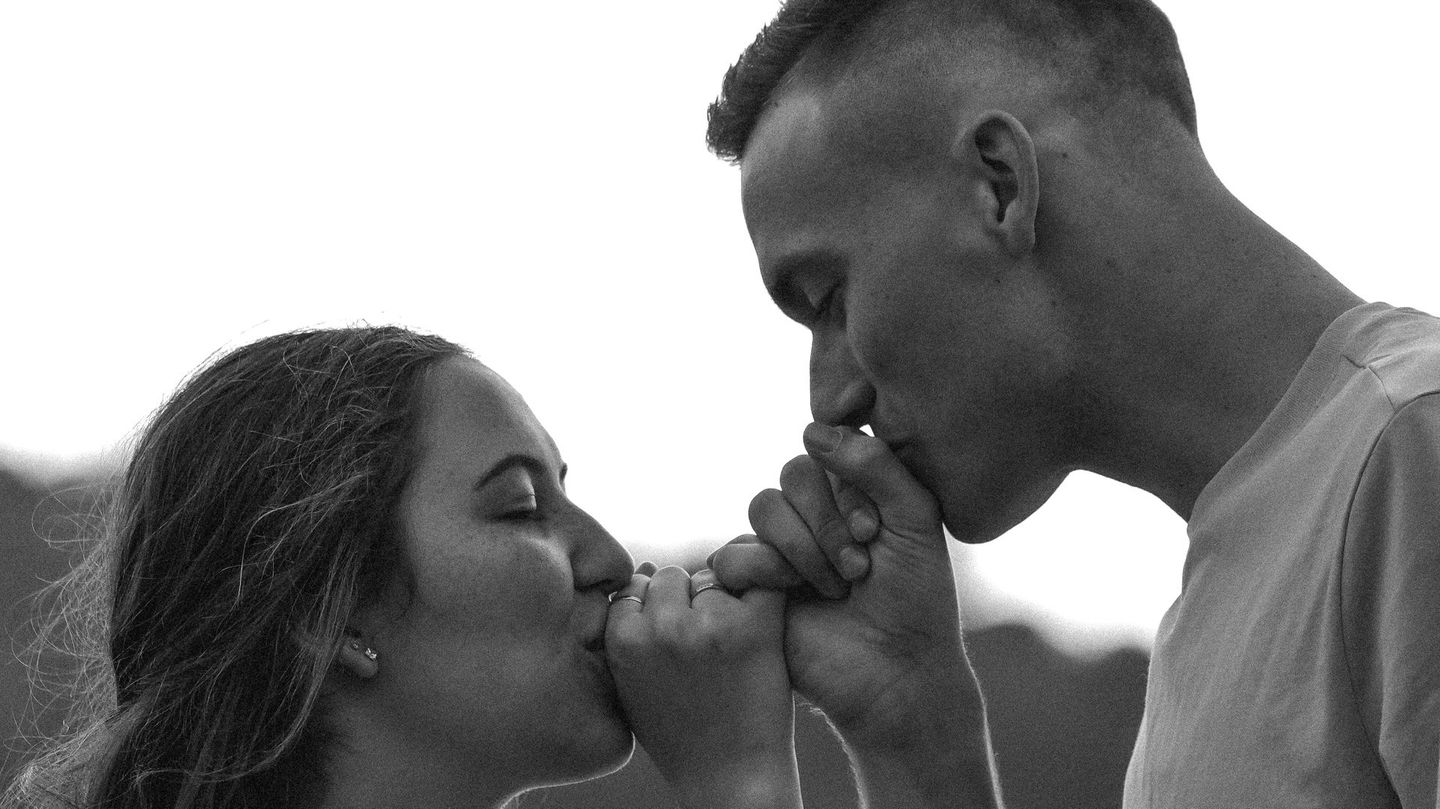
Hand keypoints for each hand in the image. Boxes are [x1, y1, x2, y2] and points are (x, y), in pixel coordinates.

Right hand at [605, 564, 800, 808]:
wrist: (731, 778)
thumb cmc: (680, 736)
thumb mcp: (631, 685)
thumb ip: (627, 631)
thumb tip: (646, 568)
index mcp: (624, 640)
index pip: (636, 587)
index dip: (656, 611)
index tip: (675, 643)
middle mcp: (662, 627)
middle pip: (671, 576)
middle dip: (686, 600)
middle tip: (707, 644)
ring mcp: (708, 624)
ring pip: (711, 576)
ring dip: (722, 597)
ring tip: (732, 645)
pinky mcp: (754, 627)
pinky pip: (758, 580)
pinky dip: (763, 595)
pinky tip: (762, 623)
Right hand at [711, 424, 1001, 806]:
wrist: (895, 672)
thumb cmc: (916, 599)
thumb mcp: (915, 520)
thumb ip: (876, 465)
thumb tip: (812, 429)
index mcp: (853, 491)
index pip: (828, 451)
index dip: (847, 489)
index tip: (877, 531)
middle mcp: (814, 513)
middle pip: (794, 473)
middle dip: (829, 522)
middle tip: (860, 567)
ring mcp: (780, 547)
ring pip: (764, 506)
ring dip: (805, 548)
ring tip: (838, 587)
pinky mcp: (751, 584)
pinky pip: (736, 553)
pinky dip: (771, 573)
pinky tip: (799, 599)